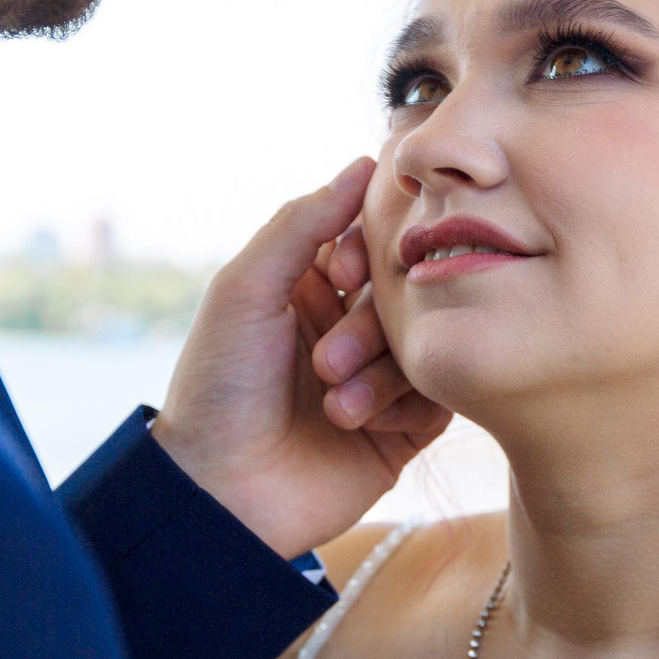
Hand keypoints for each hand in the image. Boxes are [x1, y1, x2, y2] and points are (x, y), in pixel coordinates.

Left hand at [152, 158, 451, 558]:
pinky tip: (361, 422)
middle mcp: (348, 323)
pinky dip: (405, 402)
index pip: (370, 236)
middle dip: (371, 320)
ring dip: (383, 367)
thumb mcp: (245, 289)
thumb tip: (365, 162)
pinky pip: (439, 395)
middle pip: (405, 288)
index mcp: (307, 284)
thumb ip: (302, 222)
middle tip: (327, 358)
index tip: (341, 274)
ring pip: (426, 341)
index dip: (369, 247)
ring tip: (335, 401)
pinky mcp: (404, 428)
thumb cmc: (219, 388)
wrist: (222, 496)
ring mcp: (379, 376)